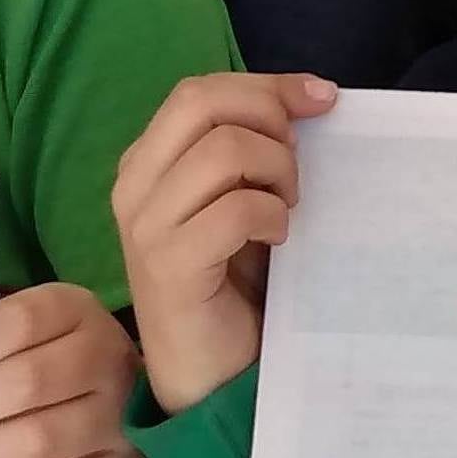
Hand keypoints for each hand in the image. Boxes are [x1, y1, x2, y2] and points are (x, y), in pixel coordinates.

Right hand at [110, 71, 337, 414]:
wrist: (209, 371)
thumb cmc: (233, 280)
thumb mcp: (243, 196)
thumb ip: (258, 147)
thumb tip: (315, 95)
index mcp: (147, 161)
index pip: (200, 90)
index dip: (267, 86)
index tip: (323, 99)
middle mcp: (134, 185)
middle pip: (203, 103)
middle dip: (270, 121)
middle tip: (294, 173)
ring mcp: (145, 226)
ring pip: (225, 149)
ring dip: (277, 173)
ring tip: (285, 211)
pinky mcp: (169, 266)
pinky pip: (236, 208)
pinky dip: (272, 216)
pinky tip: (276, 242)